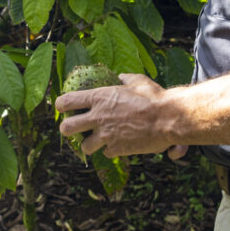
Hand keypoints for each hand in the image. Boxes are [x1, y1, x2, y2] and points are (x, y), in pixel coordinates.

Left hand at [55, 73, 182, 158]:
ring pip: (84, 146)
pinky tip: (117, 144)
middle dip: (67, 129)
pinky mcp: (116, 149)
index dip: (61, 105)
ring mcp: (106, 135)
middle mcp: (98, 117)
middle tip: (73, 129)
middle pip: (66, 128)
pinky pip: (106, 153)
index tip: (62, 107)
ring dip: (90, 144)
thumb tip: (120, 77)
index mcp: (99, 97)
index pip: (67, 101)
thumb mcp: (137, 81)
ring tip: (97, 141)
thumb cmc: (154, 97)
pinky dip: (110, 150)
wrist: (168, 118)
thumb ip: (125, 79)